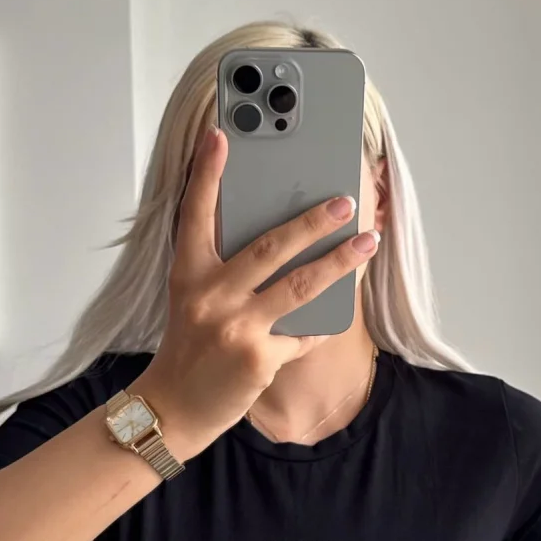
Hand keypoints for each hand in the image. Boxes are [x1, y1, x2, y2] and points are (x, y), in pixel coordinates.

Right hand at [131, 124, 378, 457]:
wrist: (173, 407)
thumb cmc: (189, 345)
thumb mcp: (193, 298)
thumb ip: (224, 268)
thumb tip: (280, 237)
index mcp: (188, 274)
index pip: (196, 213)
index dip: (208, 173)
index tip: (221, 133)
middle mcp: (209, 296)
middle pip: (270, 246)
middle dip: (313, 220)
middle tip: (344, 200)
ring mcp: (236, 328)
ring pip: (300, 285)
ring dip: (340, 261)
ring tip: (367, 241)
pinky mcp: (259, 358)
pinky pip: (304, 333)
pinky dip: (322, 322)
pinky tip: (340, 309)